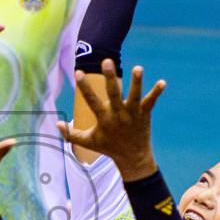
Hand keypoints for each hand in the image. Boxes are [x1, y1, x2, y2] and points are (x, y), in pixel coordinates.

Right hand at [59, 61, 163, 180]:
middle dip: (110, 78)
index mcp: (104, 120)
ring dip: (137, 82)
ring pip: (135, 96)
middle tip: (107, 61)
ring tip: (138, 68)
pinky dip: (156, 92)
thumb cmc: (109, 148)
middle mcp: (118, 115)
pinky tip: (162, 83)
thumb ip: (71, 134)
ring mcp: (133, 114)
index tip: (78, 72)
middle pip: (113, 94)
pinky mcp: (145, 115)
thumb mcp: (88, 142)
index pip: (91, 101)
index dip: (84, 87)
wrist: (133, 159)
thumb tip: (56, 123)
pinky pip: (151, 102)